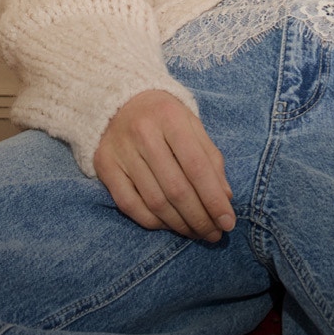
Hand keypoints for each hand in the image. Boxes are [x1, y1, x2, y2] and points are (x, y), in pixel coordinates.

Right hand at [93, 90, 235, 240]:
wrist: (119, 100)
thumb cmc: (164, 116)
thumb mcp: (192, 125)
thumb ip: (210, 157)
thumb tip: (225, 197)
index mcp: (171, 118)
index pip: (197, 167)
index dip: (214, 199)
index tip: (228, 222)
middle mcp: (143, 133)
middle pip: (176, 188)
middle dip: (199, 218)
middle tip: (214, 234)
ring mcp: (121, 151)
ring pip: (154, 201)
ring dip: (179, 224)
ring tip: (196, 232)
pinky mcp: (105, 166)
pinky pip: (129, 205)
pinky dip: (152, 221)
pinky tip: (169, 225)